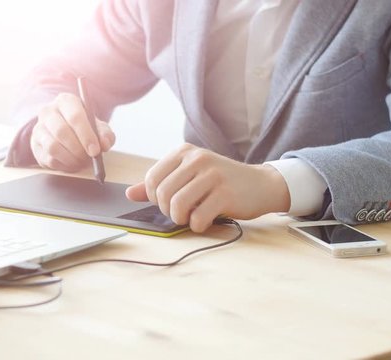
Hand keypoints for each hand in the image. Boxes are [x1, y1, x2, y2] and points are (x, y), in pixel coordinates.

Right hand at [31, 93, 114, 171]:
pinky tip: (73, 164)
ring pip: (53, 147)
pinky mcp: (35, 145)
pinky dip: (64, 165)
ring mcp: (39, 128)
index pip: (75, 116)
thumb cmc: (85, 127)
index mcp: (66, 101)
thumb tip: (104, 144)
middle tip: (89, 159)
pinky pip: (49, 159)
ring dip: (71, 159)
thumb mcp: (99, 127)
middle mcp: (48, 111)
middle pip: (61, 132)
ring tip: (82, 162)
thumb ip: (105, 135)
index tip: (95, 150)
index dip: (86, 135)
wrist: (66, 131)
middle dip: (78, 149)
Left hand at [125, 143, 289, 232]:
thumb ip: (161, 184)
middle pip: (162, 194)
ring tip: (191, 218)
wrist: (260, 184)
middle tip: (180, 213)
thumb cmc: (221, 182)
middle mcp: (197, 159)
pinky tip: (205, 221)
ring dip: (180, 219)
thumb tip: (130, 194)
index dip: (154, 198)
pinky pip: (197, 217)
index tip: (168, 203)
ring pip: (177, 205)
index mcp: (184, 152)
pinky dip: (197, 225)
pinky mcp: (225, 193)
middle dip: (167, 211)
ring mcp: (212, 175)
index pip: (152, 179)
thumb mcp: (190, 177)